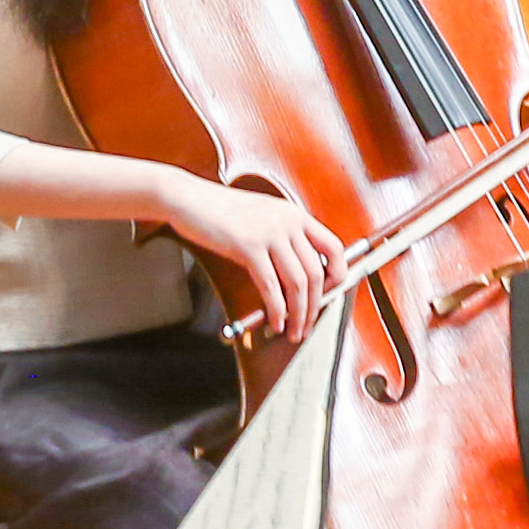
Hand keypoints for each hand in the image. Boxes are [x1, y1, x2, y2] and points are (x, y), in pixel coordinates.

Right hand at [164, 168, 339, 346]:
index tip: (330, 293)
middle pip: (316, 272)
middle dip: (315, 305)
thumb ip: (283, 236)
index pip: (333, 246)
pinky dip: (276, 310)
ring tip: (293, 330)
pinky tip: (275, 320)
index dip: (338, 274)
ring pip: (297, 283)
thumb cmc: (222, 210)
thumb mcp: (263, 215)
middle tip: (308, 323)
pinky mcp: (248, 247)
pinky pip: (271, 286)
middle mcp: (288, 222)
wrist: (190, 198)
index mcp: (294, 214)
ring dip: (298, 313)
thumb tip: (297, 272)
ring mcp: (269, 233)